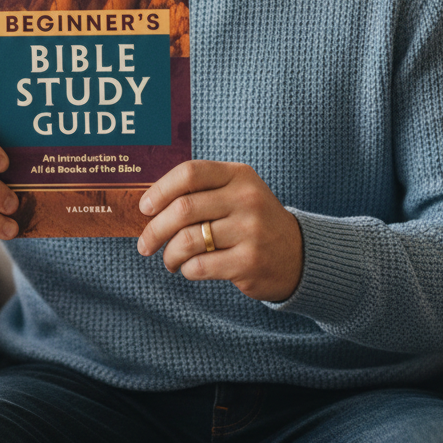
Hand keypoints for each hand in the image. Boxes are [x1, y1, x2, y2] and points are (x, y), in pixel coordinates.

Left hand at [137, 161, 302, 301]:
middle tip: (145, 244)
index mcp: (239, 175)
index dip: (160, 190)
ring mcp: (250, 230)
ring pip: (187, 240)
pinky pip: (200, 266)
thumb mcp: (236, 193)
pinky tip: (189, 269)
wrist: (298, 255)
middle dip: (155, 229)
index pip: (189, 173)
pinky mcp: (249, 261)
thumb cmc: (251, 221)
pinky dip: (186, 270)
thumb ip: (200, 191)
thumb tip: (149, 204)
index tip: (145, 208)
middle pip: (183, 209)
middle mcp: (246, 198)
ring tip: (169, 260)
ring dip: (169, 254)